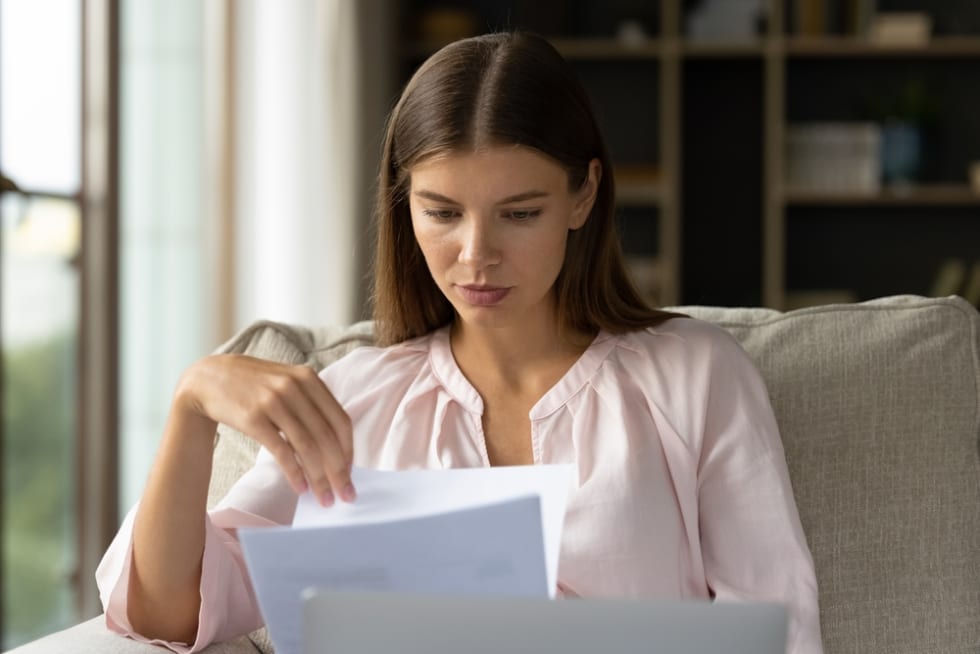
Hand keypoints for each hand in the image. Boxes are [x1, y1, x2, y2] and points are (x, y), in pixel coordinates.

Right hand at [174, 354, 354, 504]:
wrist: (208, 378)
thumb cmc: (254, 386)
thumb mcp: (287, 382)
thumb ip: (312, 404)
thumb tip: (337, 446)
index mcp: (309, 378)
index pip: (340, 420)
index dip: (349, 450)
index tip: (351, 472)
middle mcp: (294, 387)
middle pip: (327, 437)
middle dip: (339, 471)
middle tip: (345, 495)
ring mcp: (273, 401)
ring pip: (307, 447)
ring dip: (319, 477)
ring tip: (324, 497)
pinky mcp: (253, 418)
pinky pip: (281, 451)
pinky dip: (295, 472)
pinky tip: (301, 487)